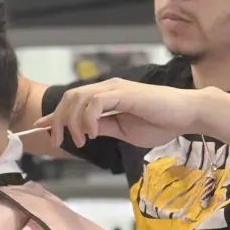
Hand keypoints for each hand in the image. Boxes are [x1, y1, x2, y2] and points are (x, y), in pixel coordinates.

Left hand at [34, 78, 202, 150]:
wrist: (187, 115)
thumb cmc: (161, 123)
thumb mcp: (125, 131)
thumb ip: (105, 128)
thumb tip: (85, 132)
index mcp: (107, 96)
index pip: (74, 102)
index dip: (55, 114)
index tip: (41, 128)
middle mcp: (108, 88)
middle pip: (70, 98)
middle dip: (60, 120)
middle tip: (60, 141)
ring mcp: (116, 88)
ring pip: (79, 98)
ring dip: (74, 122)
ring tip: (82, 140)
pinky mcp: (125, 93)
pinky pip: (96, 103)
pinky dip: (89, 119)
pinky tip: (94, 133)